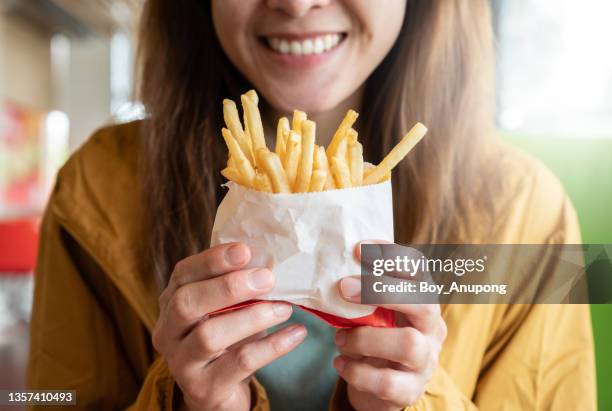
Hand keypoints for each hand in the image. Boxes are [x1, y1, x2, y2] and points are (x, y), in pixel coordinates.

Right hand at [152, 243, 306, 410]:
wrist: (219, 393)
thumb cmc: (227, 339)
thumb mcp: (225, 309)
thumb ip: (237, 285)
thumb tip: (270, 257)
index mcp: (170, 303)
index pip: (182, 274)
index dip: (212, 260)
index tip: (245, 250)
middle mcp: (168, 332)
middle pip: (186, 303)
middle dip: (228, 287)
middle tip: (267, 278)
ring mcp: (182, 363)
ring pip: (210, 336)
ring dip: (252, 317)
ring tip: (285, 307)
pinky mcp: (204, 389)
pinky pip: (240, 363)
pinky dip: (272, 346)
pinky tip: (296, 333)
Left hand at [332, 242, 446, 410]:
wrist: (383, 388)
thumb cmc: (376, 338)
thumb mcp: (373, 312)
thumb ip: (362, 292)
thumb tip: (329, 266)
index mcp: (424, 300)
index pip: (419, 269)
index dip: (391, 256)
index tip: (357, 249)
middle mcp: (432, 328)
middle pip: (422, 303)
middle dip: (381, 291)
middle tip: (343, 288)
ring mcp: (426, 362)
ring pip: (407, 344)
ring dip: (365, 338)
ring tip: (339, 338)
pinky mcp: (411, 391)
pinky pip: (386, 381)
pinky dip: (356, 371)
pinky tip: (340, 362)